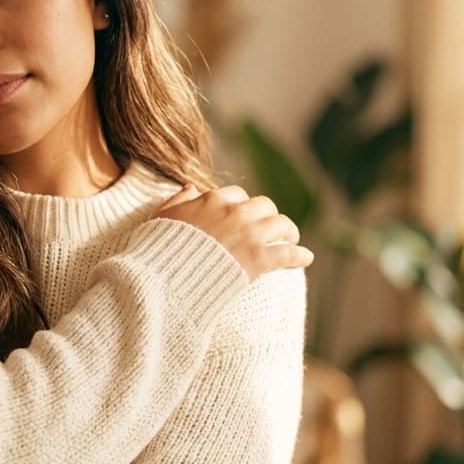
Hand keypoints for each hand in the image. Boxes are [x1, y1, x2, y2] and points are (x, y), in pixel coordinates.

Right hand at [151, 184, 313, 280]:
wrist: (167, 276)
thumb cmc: (158, 249)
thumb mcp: (160, 218)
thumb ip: (177, 201)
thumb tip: (190, 187)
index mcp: (212, 200)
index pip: (236, 194)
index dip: (241, 205)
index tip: (241, 215)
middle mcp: (234, 212)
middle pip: (264, 206)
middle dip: (267, 215)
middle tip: (269, 227)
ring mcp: (248, 235)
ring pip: (282, 224)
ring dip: (288, 231)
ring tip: (290, 239)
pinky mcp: (258, 259)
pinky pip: (288, 253)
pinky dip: (299, 255)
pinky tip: (305, 259)